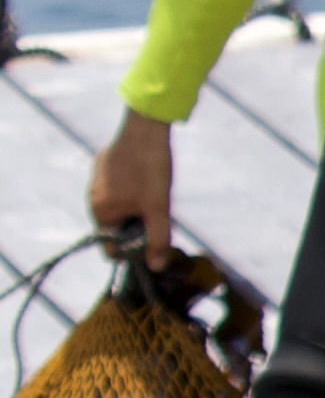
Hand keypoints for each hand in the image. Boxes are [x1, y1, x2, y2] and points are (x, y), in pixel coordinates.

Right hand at [88, 113, 174, 267]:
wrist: (146, 129)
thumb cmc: (151, 170)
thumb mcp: (159, 208)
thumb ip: (157, 239)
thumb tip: (155, 267)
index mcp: (101, 212)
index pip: (109, 247)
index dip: (130, 251)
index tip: (150, 244)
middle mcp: (91, 198)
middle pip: (115, 227)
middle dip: (136, 227)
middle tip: (157, 214)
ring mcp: (95, 181)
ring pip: (117, 207)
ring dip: (135, 209)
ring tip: (153, 194)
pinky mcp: (102, 167)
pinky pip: (116, 189)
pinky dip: (130, 192)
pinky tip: (146, 179)